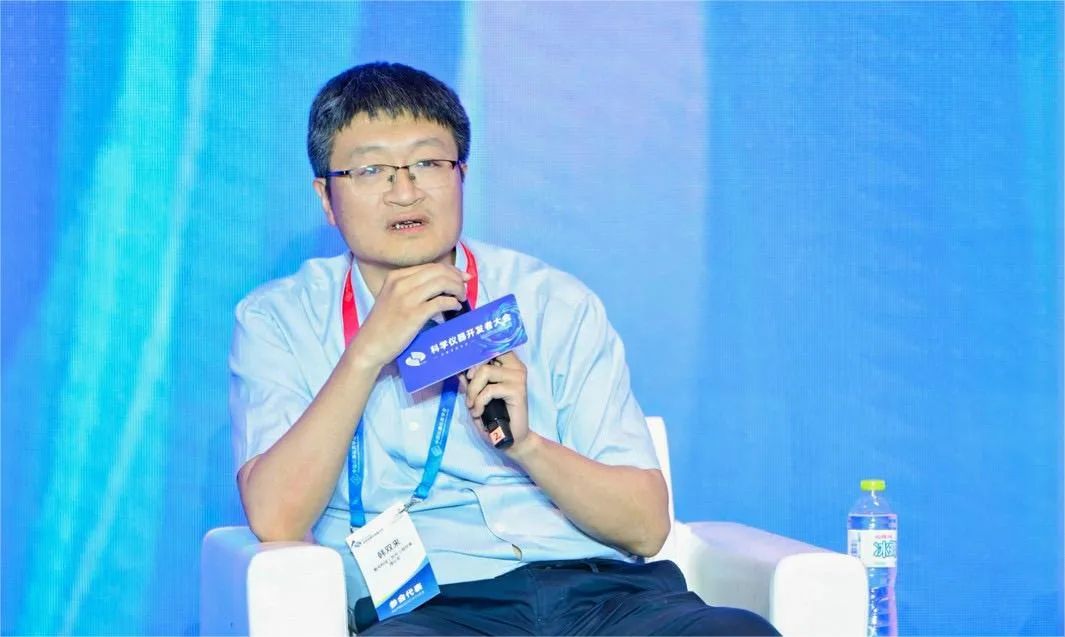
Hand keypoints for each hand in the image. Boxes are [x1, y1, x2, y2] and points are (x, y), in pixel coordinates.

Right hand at [346, 263, 469, 369]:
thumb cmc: (383, 325)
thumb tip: (442, 286)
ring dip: (457, 289)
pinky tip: (455, 308)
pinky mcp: (414, 314)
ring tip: (461, 298)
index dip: (451, 270)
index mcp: (396, 277)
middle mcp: (401, 283)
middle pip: (438, 271)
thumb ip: (413, 289)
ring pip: (442, 283)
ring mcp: (407, 298)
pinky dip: (452, 303)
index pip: (430, 266)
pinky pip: (441, 302)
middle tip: (464, 288)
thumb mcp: (393, 298)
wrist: (370, 345)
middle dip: (457, 278)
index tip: (463, 277)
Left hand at [463, 352, 533, 454]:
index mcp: (509, 365)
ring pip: (484, 372)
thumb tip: (457, 368)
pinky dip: (479, 402)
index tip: (467, 371)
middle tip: (469, 394)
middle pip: (485, 358)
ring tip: (472, 405)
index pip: (492, 347)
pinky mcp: (517, 390)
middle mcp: (516, 367)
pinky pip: (489, 390)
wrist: (510, 438)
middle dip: (471, 376)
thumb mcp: (478, 396)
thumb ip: (471, 381)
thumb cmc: (495, 417)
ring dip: (473, 391)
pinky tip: (479, 413)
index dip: (476, 355)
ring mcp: (518, 378)